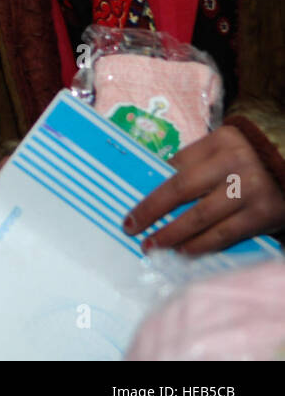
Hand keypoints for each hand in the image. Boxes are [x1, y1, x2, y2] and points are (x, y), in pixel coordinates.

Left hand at [124, 124, 284, 253]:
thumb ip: (194, 163)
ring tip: (152, 246)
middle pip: (181, 190)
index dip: (151, 189)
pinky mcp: (263, 215)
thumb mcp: (223, 148)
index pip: (176, 166)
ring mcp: (250, 191)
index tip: (131, 207)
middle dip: (152, 211)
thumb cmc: (251, 158)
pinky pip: (225, 234)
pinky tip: (183, 252)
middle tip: (131, 229)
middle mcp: (234, 165)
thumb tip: (153, 186)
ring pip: (201, 218)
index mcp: (220, 143)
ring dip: (172, 235)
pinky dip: (201, 245)